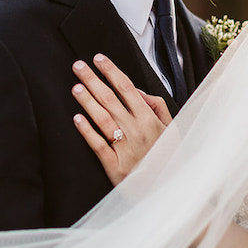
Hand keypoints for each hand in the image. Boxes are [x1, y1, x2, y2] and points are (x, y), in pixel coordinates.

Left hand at [71, 54, 170, 184]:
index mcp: (149, 120)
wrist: (168, 189)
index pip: (127, 88)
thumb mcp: (171, 129)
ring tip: (76, 87)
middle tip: (78, 66)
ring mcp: (125, 149)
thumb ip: (157, 107)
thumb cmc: (167, 157)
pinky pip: (98, 146)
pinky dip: (87, 131)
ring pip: (103, 119)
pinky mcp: (115, 166)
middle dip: (93, 80)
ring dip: (88, 101)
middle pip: (111, 99)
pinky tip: (77, 118)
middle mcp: (136, 131)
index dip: (112, 72)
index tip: (99, 59)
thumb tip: (138, 91)